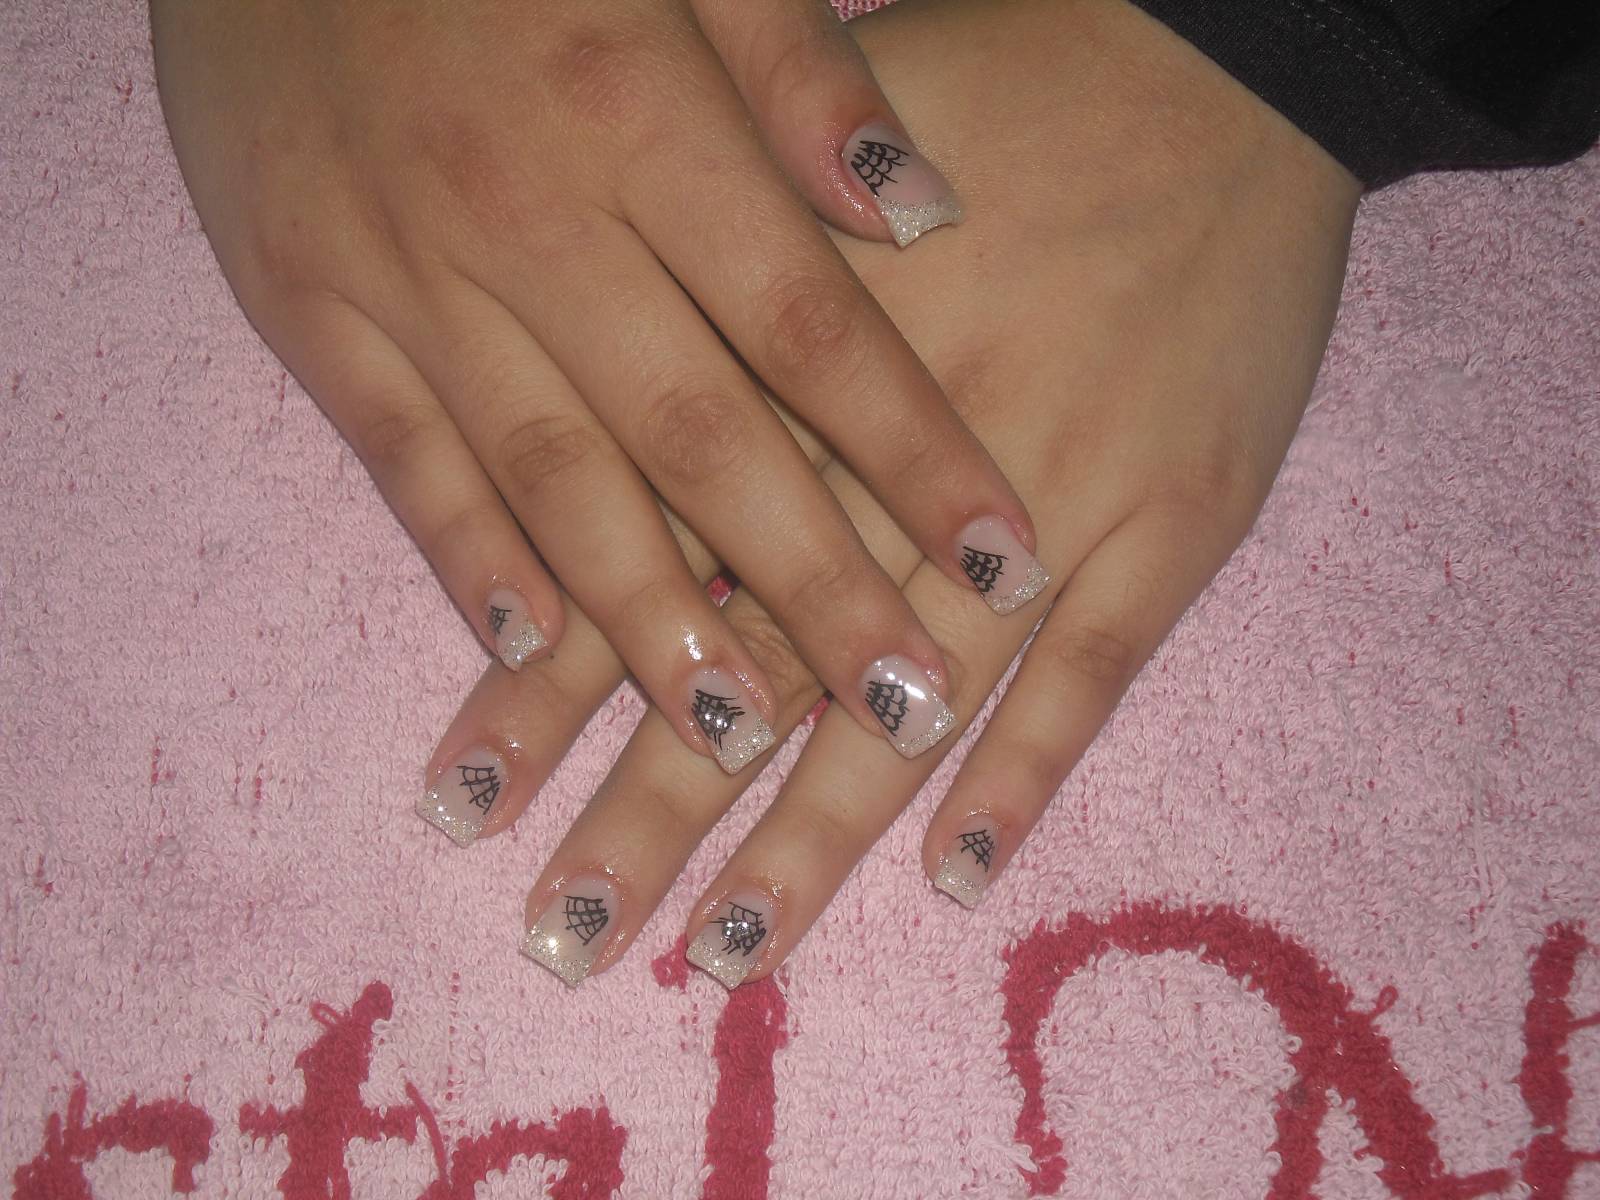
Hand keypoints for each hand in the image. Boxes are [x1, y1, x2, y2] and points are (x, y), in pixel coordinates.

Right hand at [149, 0, 1043, 788]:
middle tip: (903, 707)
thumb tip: (923, 216)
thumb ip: (800, 75)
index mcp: (641, 119)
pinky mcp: (310, 305)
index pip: (809, 325)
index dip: (912, 450)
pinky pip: (402, 454)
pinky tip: (534, 653)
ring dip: (651, 618)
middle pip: (698, 436)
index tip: (1004, 559)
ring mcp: (409, 273)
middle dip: (810, 584)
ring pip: (555, 476)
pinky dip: (469, 556)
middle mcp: (533, 219)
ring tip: (740, 734)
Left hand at [415, 0, 1361, 984]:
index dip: (549, 691)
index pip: (642, 569)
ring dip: (811, 840)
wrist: (1216, 65)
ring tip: (723, 953)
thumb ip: (696, 288)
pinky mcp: (1167, 526)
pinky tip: (954, 878)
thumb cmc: (1004, 80)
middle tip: (564, 938)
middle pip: (754, 667)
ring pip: (904, 706)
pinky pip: (1091, 676)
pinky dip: (1025, 775)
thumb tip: (574, 384)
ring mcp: (1041, 512)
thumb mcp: (801, 150)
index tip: (462, 805)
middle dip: (650, 811)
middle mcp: (893, 475)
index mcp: (789, 385)